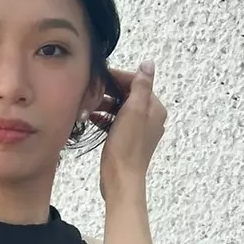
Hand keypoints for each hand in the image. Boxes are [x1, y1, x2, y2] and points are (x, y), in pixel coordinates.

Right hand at [92, 63, 166, 203]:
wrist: (121, 180)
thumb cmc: (127, 148)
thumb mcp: (134, 110)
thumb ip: (141, 85)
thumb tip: (148, 64)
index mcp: (155, 108)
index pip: (137, 82)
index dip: (117, 77)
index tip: (99, 76)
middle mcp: (150, 118)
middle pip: (128, 95)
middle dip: (109, 92)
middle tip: (91, 90)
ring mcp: (139, 130)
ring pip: (121, 109)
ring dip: (105, 105)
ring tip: (88, 104)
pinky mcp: (127, 141)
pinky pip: (116, 122)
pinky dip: (105, 118)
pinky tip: (91, 117)